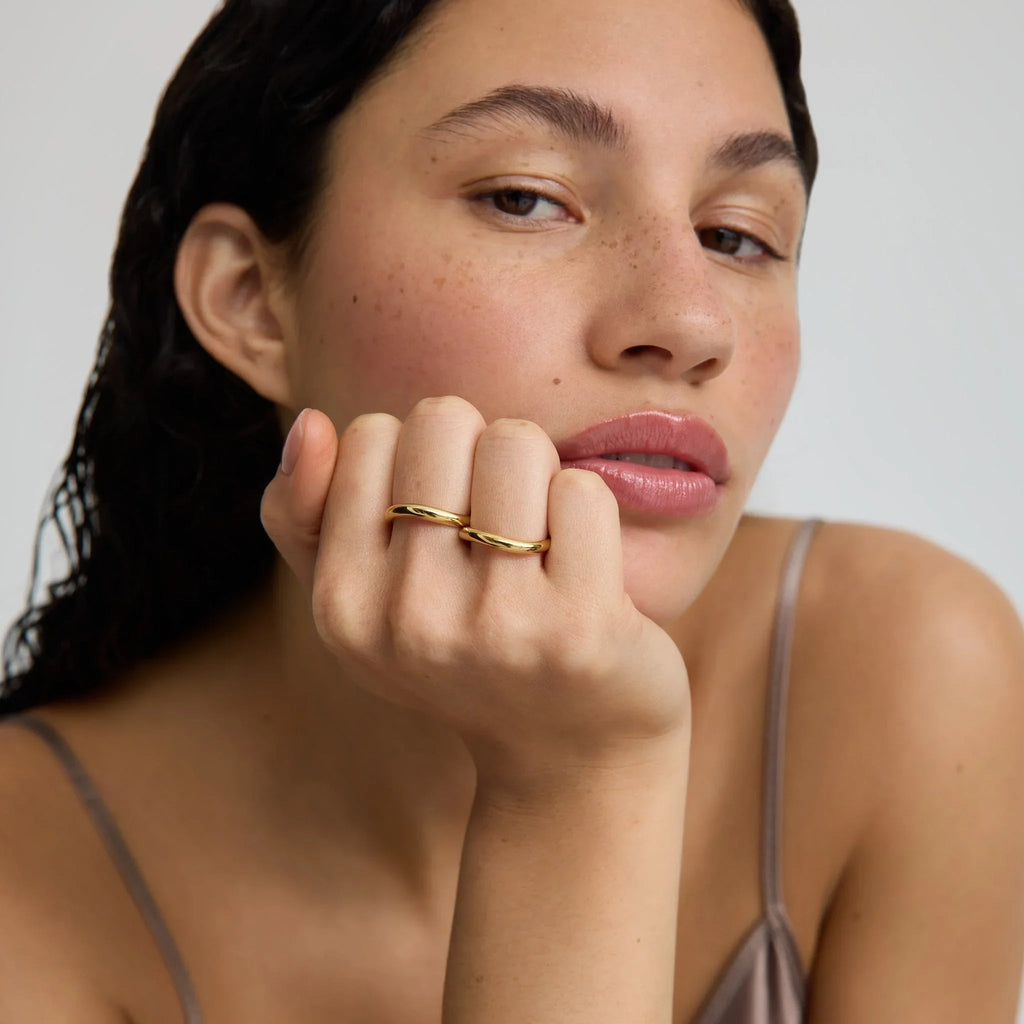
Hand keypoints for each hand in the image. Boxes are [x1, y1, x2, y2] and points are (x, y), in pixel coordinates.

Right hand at [261, 397, 689, 787]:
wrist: (570, 757)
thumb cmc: (468, 656)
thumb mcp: (364, 603)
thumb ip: (304, 515)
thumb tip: (309, 424)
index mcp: (343, 606)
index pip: (370, 435)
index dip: (420, 459)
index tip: (441, 520)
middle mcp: (410, 619)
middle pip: (441, 423)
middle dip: (478, 452)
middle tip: (497, 524)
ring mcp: (497, 626)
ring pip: (516, 445)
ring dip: (538, 476)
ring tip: (539, 542)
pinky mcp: (581, 628)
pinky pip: (581, 491)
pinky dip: (588, 512)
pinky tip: (583, 570)